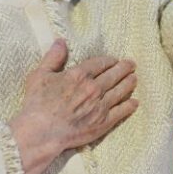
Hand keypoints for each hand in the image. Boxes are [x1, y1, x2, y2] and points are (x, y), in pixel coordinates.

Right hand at [9, 39, 137, 173]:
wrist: (41, 132)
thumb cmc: (37, 103)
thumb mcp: (39, 75)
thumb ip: (52, 57)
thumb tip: (60, 41)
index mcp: (79, 75)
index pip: (100, 63)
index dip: (109, 60)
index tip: (114, 59)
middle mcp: (93, 88)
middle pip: (114, 75)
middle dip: (124, 68)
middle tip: (131, 64)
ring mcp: (100, 106)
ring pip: (120, 91)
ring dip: (129, 83)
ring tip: (134, 78)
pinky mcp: (103, 123)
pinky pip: (121, 112)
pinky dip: (129, 106)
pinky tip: (134, 102)